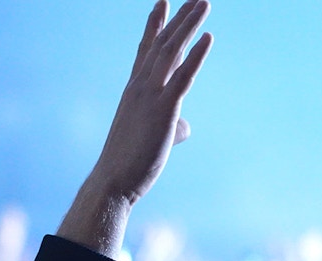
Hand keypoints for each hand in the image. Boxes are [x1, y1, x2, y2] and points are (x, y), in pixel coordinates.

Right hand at [91, 0, 212, 203]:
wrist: (113, 182)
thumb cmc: (128, 164)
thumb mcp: (152, 138)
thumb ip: (171, 126)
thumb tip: (186, 127)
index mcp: (134, 91)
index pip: (146, 51)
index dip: (154, 25)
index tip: (161, 2)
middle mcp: (140, 87)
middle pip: (163, 44)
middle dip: (179, 18)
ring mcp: (150, 96)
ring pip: (171, 52)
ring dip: (189, 25)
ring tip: (204, 3)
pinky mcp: (163, 111)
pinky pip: (182, 77)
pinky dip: (196, 56)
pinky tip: (208, 37)